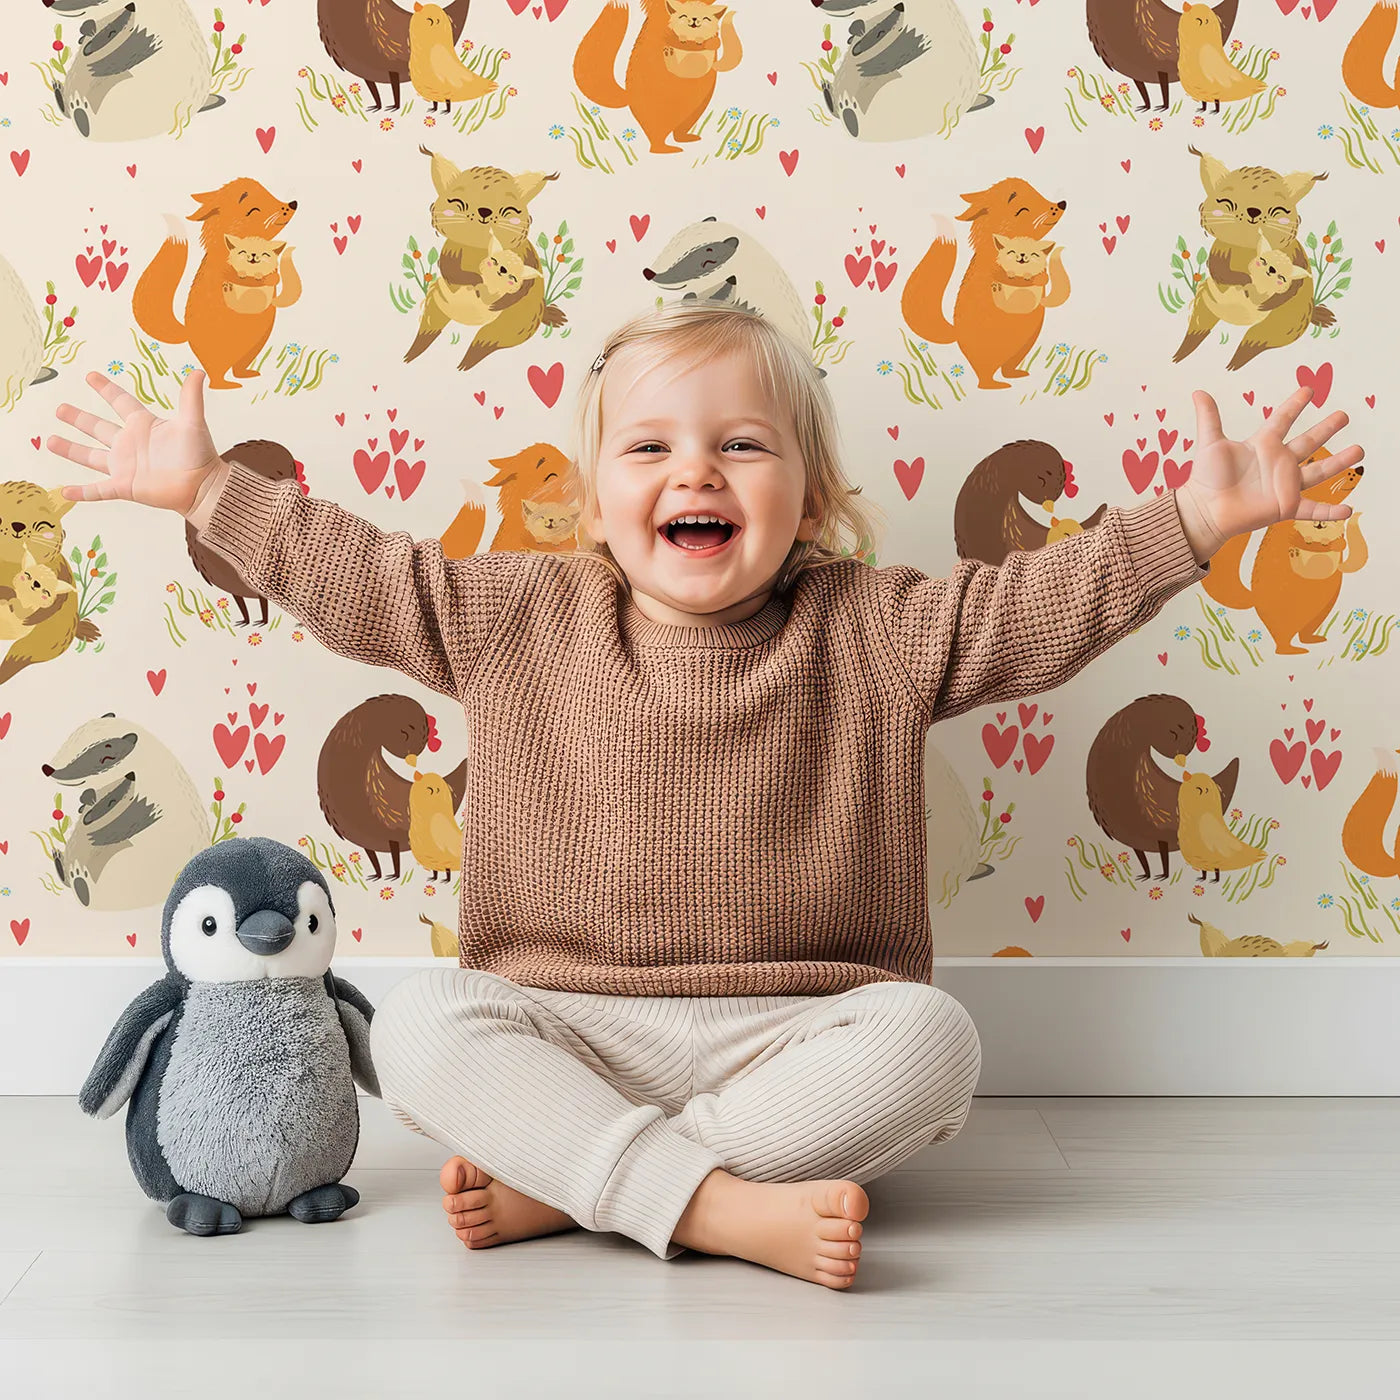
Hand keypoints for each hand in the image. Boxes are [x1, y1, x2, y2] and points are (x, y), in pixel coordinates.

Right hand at [47, 368, 229, 524]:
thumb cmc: (200, 454)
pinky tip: (64, 491)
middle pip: (98, 427)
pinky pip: (99, 490)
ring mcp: (125, 466)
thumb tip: (199, 371)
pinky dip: (82, 492)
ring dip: (71, 449)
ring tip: (50, 441)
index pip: (120, 402)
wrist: (203, 487)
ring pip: (91, 456)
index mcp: (143, 425)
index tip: (90, 376)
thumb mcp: (192, 423)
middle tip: (60, 408)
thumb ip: (190, 397)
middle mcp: (130, 444)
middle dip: (78, 418)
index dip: (106, 389)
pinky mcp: (125, 486)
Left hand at [1173, 384, 1363, 563]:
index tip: (1309, 390)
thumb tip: (1198, 392)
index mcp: (1262, 444)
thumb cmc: (1205, 479)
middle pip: (1308, 442)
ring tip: (1359, 450)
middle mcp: (1277, 462)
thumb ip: (1209, 417)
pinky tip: (1348, 511)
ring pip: (1318, 471)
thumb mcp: (1209, 443)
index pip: (1282, 419)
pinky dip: (1329, 512)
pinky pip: (1312, 509)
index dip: (1295, 404)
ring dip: (1339, 462)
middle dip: (1326, 428)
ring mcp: (1284, 485)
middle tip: (1344, 415)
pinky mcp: (1285, 506)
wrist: (1204, 510)